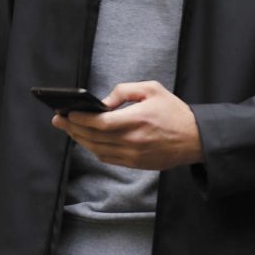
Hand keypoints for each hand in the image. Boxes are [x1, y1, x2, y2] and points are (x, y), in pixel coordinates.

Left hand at [50, 80, 202, 170]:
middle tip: (59, 120)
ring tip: (70, 130)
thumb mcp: (152, 89)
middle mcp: (134, 140)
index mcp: (137, 119)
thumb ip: (124, 91)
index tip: (66, 113)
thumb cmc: (174, 111)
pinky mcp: (136, 164)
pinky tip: (87, 141)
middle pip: (94, 138)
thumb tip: (103, 103)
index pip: (100, 123)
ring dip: (80, 140)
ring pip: (98, 150)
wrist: (195, 138)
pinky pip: (108, 159)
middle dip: (73, 128)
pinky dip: (94, 150)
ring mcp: (134, 155)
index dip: (79, 120)